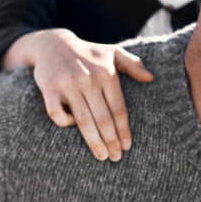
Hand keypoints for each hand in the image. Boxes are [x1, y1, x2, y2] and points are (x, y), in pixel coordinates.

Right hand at [7, 29, 154, 161]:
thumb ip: (132, 64)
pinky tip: (73, 127)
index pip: (118, 108)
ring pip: (83, 121)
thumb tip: (151, 78)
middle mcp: (88, 79)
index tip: (127, 146)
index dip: (123, 130)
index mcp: (106, 73)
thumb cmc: (87, 53)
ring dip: (94, 142)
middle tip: (116, 157)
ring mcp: (68, 84)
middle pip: (103, 118)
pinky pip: (56, 114)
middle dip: (111, 141)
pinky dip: (65, 123)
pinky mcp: (49, 88)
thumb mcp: (112, 52)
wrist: (52, 43)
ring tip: (102, 156)